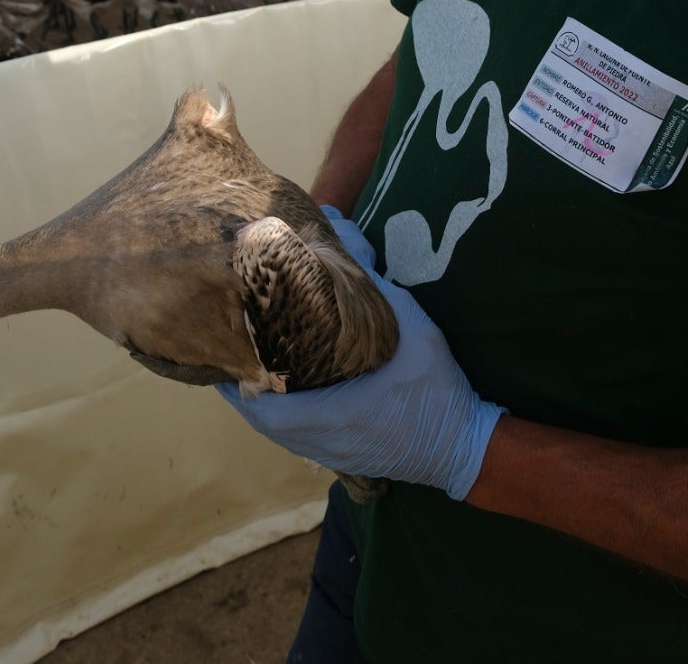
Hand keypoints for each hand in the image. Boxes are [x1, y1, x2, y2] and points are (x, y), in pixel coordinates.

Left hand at [219, 207, 503, 500]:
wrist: (465, 445)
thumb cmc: (436, 386)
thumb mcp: (409, 325)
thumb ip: (370, 282)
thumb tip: (338, 228)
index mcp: (333, 414)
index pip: (264, 405)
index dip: (236, 380)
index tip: (223, 350)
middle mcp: (323, 441)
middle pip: (262, 420)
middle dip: (242, 386)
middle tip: (229, 348)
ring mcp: (331, 454)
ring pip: (277, 431)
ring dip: (260, 401)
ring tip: (248, 363)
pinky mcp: (342, 458)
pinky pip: (297, 437)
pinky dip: (282, 414)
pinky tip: (283, 387)